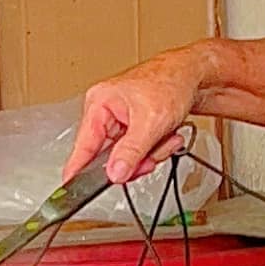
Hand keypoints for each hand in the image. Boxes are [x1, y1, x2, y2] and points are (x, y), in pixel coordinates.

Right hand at [64, 49, 206, 184]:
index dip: (78, 171)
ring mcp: (119, 120)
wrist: (193, 74)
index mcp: (99, 104)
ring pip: (127, 156)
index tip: (71, 191)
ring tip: (165, 136)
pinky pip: (139, 150)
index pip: (83, 146)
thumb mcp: (151, 123)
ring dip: (151, 152)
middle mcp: (104, 111)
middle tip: (153, 153)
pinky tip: (166, 135)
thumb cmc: (171, 83)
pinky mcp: (132, 126)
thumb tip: (114, 174)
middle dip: (136, 158)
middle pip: (108, 156)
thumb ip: (130, 152)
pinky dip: (155, 147)